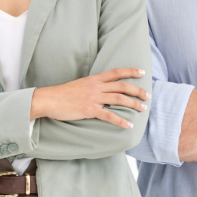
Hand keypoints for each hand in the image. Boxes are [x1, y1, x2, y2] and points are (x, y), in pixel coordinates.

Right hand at [30, 68, 148, 129]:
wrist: (49, 99)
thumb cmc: (63, 94)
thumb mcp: (80, 84)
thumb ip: (93, 86)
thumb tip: (103, 90)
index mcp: (94, 79)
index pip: (116, 72)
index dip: (130, 71)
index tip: (141, 73)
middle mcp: (96, 86)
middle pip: (122, 86)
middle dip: (137, 90)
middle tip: (147, 96)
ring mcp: (93, 98)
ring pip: (119, 99)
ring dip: (133, 104)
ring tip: (142, 109)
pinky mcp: (89, 110)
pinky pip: (109, 115)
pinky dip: (120, 121)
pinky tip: (128, 125)